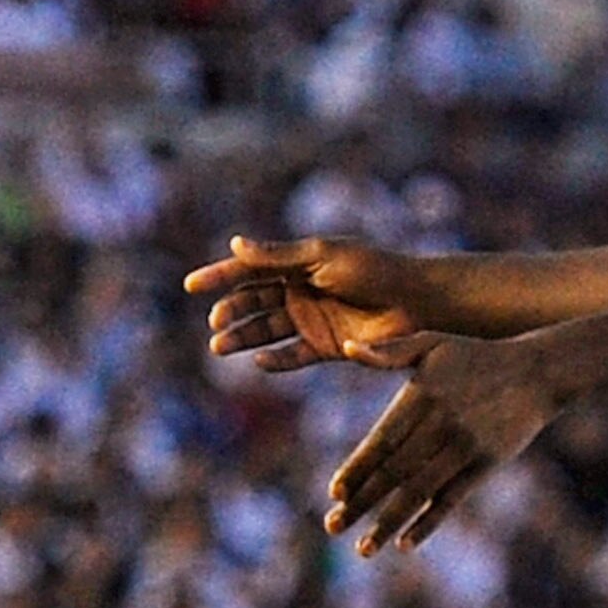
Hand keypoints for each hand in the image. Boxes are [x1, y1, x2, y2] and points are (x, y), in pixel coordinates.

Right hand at [183, 233, 443, 373]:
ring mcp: (312, 319)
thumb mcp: (322, 257)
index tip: (192, 286)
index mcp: (296, 263)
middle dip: (231, 312)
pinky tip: (259, 362)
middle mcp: (300, 290)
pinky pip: (294, 355)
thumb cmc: (372, 269)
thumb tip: (235, 245)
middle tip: (215, 323)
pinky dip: (276, 360)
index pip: (249, 269)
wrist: (415, 298)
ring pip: (267, 330)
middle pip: (253, 301)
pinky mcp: (327, 345)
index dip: (219, 276)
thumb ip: (279, 256)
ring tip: (220, 346)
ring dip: (243, 337)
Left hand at [325, 337, 555, 552]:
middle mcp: (441, 424)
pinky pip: (451, 499)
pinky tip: (405, 544)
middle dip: (361, 503)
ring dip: (388, 523)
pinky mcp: (486, 464)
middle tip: (332, 526)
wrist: (537, 372)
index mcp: (422, 396)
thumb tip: (346, 347)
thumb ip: (388, 352)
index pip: (381, 442)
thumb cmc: (477, 357)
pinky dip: (427, 523)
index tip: (335, 494)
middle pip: (394, 472)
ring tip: (363, 548)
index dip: (356, 470)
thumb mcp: (432, 343)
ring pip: (419, 492)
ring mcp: (465, 447)